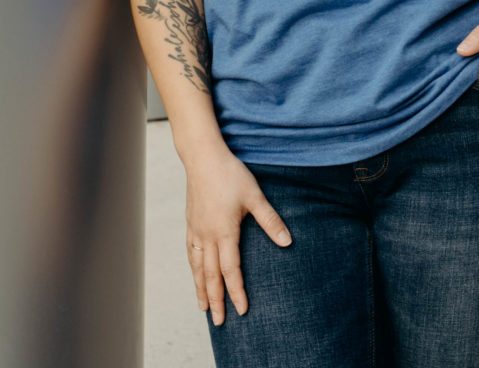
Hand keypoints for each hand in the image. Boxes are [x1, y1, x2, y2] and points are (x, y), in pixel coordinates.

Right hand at [182, 142, 291, 325]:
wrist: (202, 156)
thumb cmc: (230, 174)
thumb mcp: (255, 196)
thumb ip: (270, 220)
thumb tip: (287, 241)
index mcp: (224, 232)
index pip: (231, 271)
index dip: (237, 292)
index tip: (242, 310)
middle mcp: (207, 235)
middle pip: (210, 275)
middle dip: (215, 300)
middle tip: (218, 322)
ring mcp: (197, 230)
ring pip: (198, 267)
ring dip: (201, 288)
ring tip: (202, 307)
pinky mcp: (191, 223)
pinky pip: (191, 252)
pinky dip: (194, 269)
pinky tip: (196, 274)